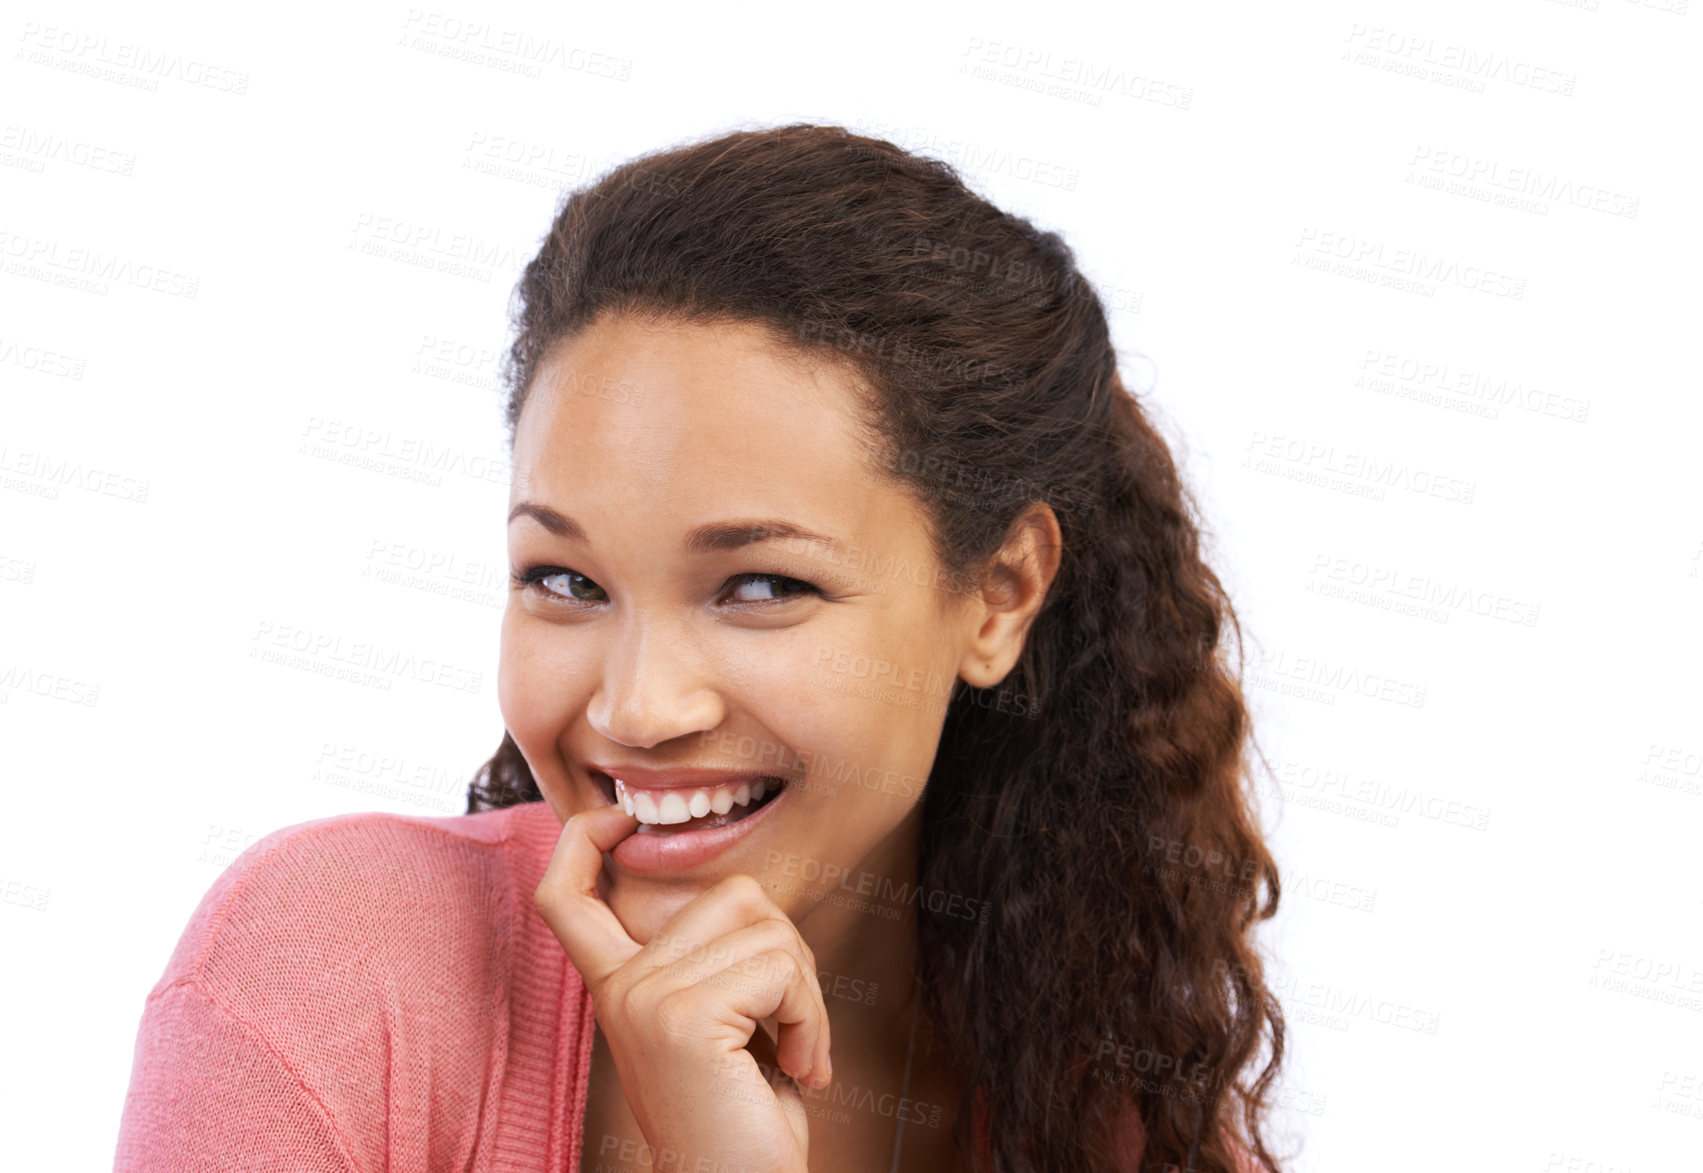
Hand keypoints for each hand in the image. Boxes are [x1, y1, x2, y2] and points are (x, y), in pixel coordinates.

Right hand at [534, 803, 832, 1172]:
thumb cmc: (744, 1119)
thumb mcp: (716, 1025)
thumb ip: (708, 961)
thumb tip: (742, 894)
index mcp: (618, 985)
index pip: (565, 893)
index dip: (582, 839)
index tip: (621, 822)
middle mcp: (620, 987)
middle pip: (732, 892)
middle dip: (790, 951)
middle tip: (794, 1024)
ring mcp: (646, 998)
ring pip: (768, 926)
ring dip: (810, 991)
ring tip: (799, 1053)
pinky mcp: (684, 1017)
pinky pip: (783, 968)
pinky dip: (814, 1017)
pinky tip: (804, 1071)